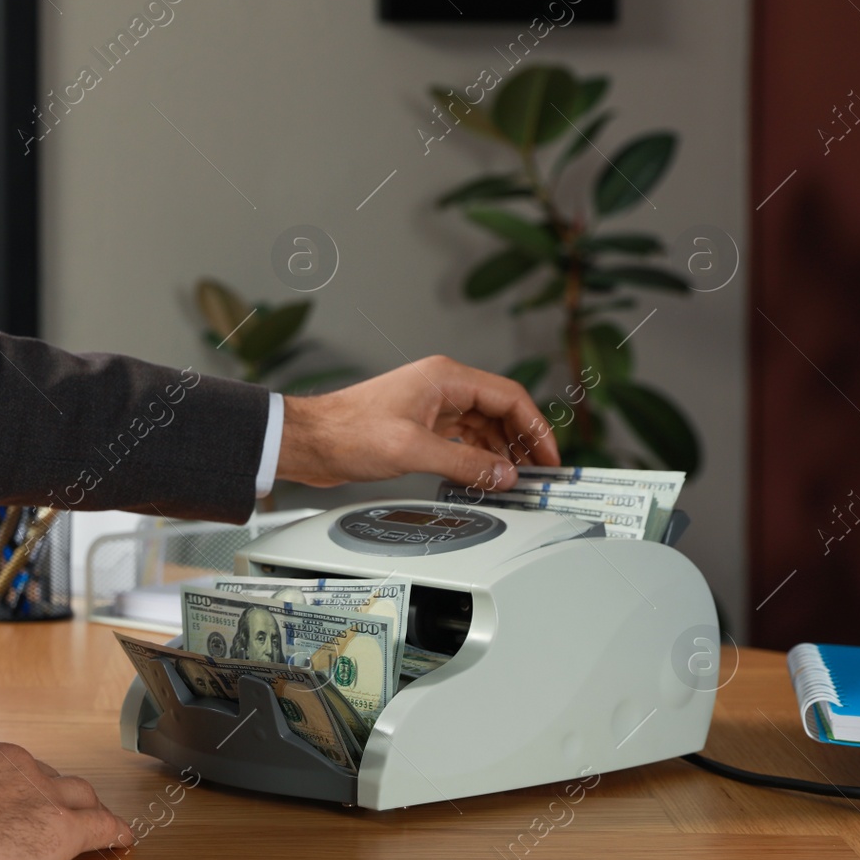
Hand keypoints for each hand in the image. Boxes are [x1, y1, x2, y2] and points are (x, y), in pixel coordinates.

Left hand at [275, 355, 558, 490]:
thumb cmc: (348, 433)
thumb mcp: (413, 451)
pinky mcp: (419, 425)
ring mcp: (430, 406)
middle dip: (520, 442)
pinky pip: (461, 439)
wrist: (309, 441)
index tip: (549, 457)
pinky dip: (475, 457)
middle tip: (536, 474)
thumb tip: (503, 474)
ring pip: (481, 426)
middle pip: (499, 411)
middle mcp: (442, 387)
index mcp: (445, 378)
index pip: (509, 397)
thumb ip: (465, 464)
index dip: (535, 428)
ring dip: (498, 452)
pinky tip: (481, 476)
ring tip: (511, 481)